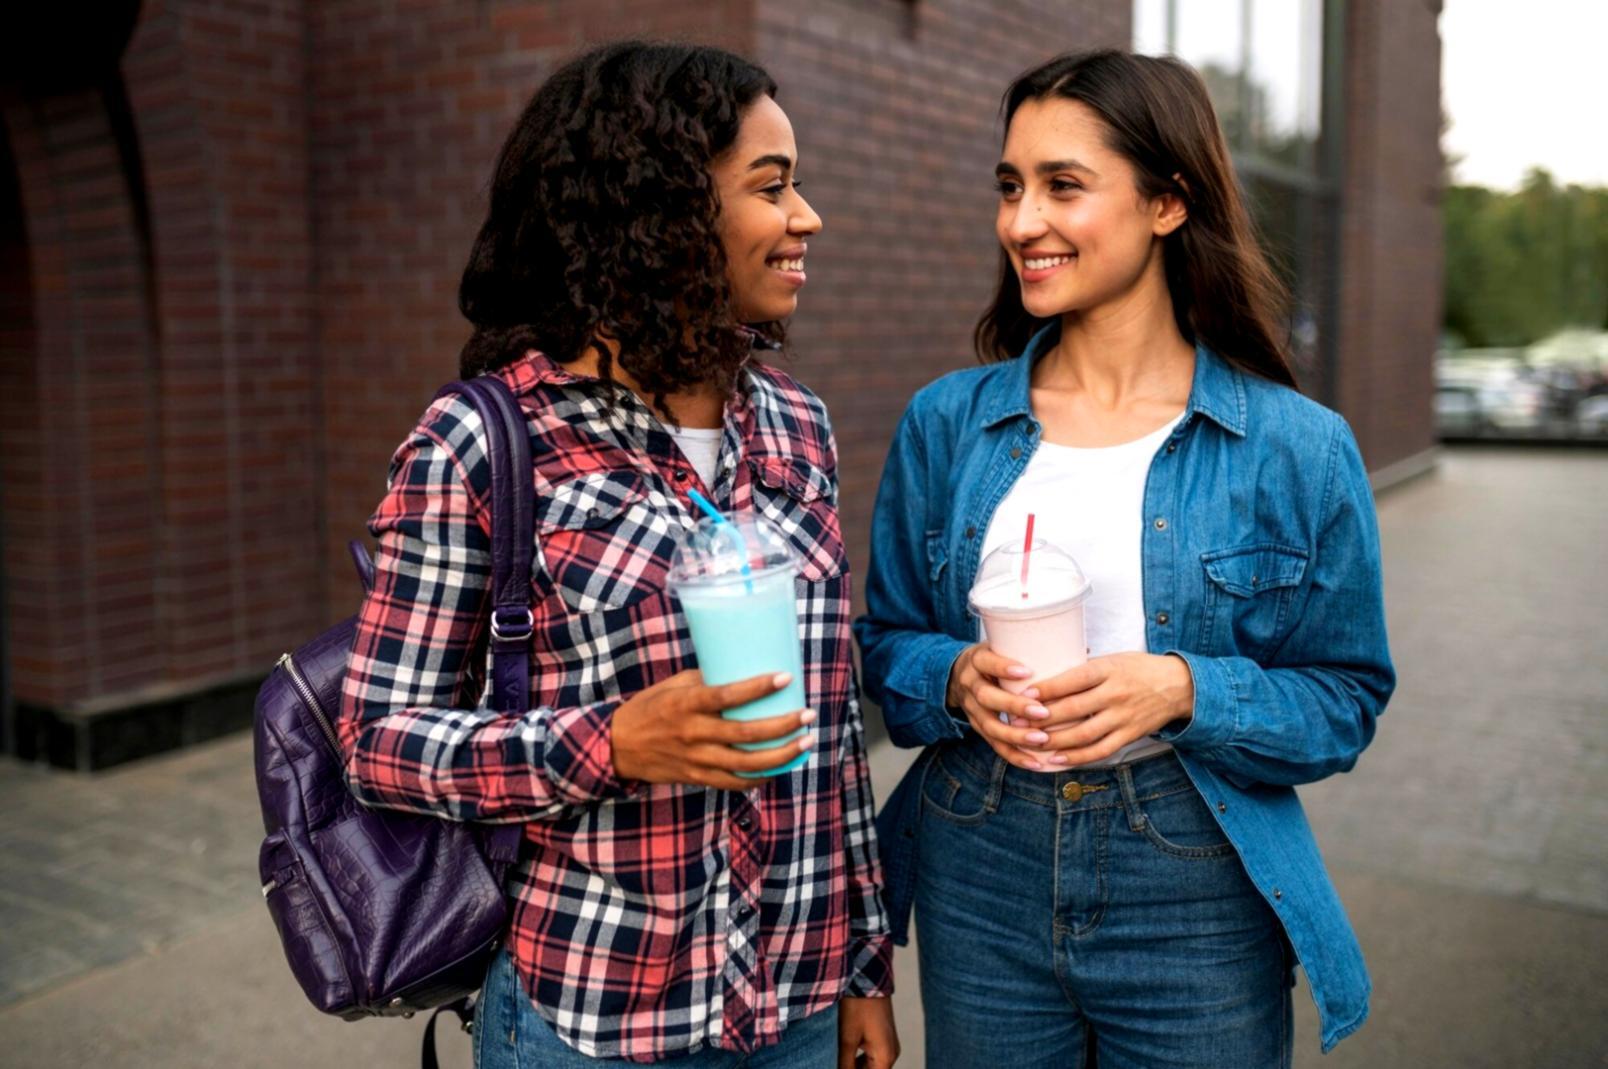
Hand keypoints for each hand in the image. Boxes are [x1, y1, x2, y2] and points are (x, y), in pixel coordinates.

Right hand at [611, 669, 814, 789]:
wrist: (618, 747)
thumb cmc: (649, 708)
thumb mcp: (672, 686)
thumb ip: (705, 681)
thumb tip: (741, 669)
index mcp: (686, 704)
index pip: (726, 695)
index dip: (758, 687)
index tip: (785, 677)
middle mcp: (693, 733)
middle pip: (745, 733)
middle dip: (782, 725)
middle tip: (807, 715)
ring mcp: (696, 759)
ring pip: (746, 763)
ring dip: (781, 755)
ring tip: (806, 743)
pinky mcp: (697, 777)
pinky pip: (734, 782)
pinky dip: (760, 777)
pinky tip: (781, 768)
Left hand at [838, 996, 898, 1067]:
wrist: (868, 980)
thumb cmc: (859, 1006)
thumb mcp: (847, 1039)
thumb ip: (845, 1065)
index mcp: (885, 1057)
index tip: (844, 1068)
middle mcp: (891, 1053)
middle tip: (841, 1064)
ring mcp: (889, 1043)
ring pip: (872, 1065)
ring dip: (857, 1066)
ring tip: (842, 1060)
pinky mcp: (884, 1035)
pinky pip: (873, 1055)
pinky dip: (861, 1058)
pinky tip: (847, 1053)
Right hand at [944, 643, 1059, 770]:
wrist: (957, 674)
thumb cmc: (994, 658)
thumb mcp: (1003, 646)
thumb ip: (1035, 650)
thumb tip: (1085, 650)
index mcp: (977, 660)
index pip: (986, 662)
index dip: (1003, 667)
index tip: (1027, 671)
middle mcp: (970, 684)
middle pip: (986, 697)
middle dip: (1014, 706)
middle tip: (1042, 711)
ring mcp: (971, 709)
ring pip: (989, 726)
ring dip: (1016, 735)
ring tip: (1041, 739)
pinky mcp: (977, 728)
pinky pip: (994, 745)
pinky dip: (1014, 755)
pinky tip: (1034, 763)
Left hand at [1028, 653, 1194, 766]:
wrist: (1179, 685)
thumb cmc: (1138, 668)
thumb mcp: (1113, 659)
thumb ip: (1085, 669)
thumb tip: (1046, 674)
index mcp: (1109, 670)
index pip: (1074, 679)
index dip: (1048, 688)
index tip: (1024, 694)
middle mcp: (1116, 694)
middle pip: (1074, 709)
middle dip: (1043, 717)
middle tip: (1017, 721)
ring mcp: (1123, 717)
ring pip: (1084, 734)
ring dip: (1055, 741)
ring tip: (1031, 743)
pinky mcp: (1130, 735)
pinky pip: (1100, 750)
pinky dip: (1077, 757)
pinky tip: (1056, 760)